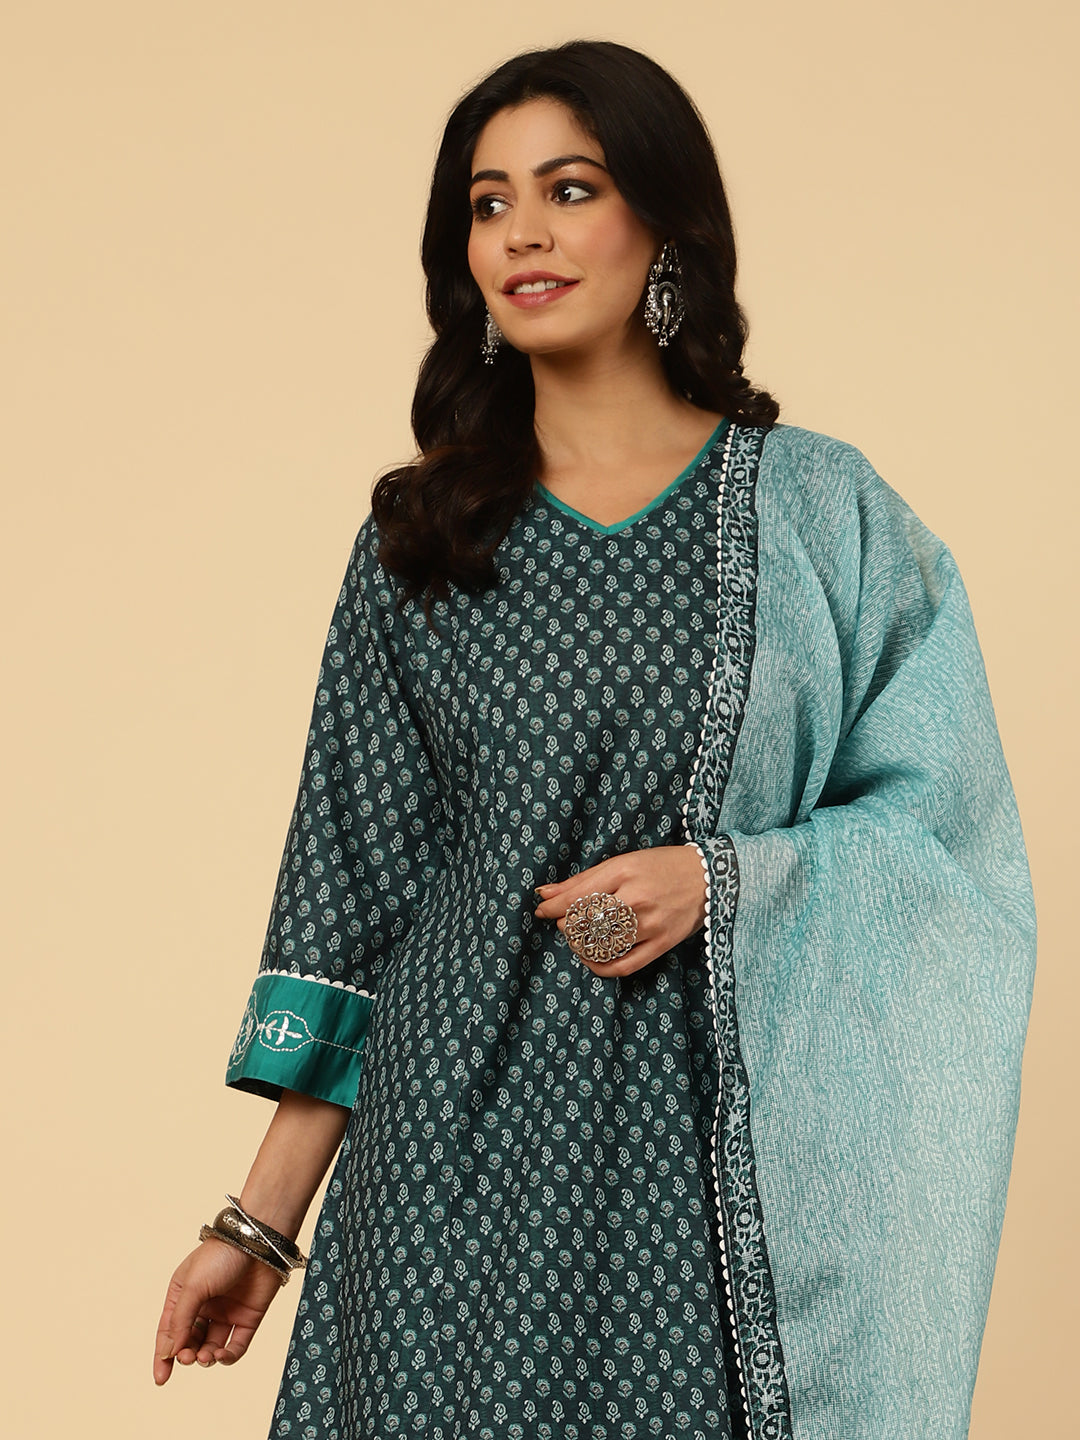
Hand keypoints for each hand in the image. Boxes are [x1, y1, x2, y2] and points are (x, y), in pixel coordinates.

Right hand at [153, 1236, 284, 1384]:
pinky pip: (237, 1345)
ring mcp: (227, 1312)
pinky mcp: (248, 1317)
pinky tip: (221, 1355)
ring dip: (206, 1356)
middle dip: (187, 1354)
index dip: (164, 1355)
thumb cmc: (221, 1255)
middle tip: (189, 1357)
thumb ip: (179, 1320)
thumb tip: (169, 1352)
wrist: (259, 1241)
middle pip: (190, 1341)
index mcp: (184, 1294)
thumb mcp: (192, 1287)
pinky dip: (228, 1355)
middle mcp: (204, 1305)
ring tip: (206, 1356)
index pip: (169, 1330)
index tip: (161, 1378)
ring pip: (211, 1346)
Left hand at [533, 843, 705, 977]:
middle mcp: (637, 899)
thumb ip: (583, 880)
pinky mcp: (662, 945)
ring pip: (600, 945)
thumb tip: (546, 894)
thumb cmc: (661, 866)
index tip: (542, 910)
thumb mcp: (622, 862)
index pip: (577, 897)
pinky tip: (591, 959)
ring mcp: (651, 925)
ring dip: (580, 944)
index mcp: (624, 872)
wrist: (709, 877)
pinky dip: (600, 967)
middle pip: (585, 922)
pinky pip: (623, 966)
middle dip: (566, 924)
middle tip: (564, 921)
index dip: (552, 907)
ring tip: (579, 936)